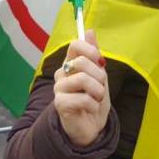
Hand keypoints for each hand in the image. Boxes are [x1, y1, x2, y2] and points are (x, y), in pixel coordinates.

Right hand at [52, 30, 109, 147]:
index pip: (75, 45)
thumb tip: (90, 31)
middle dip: (99, 76)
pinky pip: (83, 98)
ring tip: (97, 99)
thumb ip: (94, 55)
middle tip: (100, 87)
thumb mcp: (99, 75)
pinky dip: (94, 105)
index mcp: (70, 64)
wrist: (91, 127)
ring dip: (98, 91)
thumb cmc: (94, 100)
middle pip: (82, 62)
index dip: (90, 50)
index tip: (100, 61)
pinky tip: (91, 109)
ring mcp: (59, 89)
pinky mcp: (60, 104)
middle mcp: (62, 73)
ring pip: (83, 79)